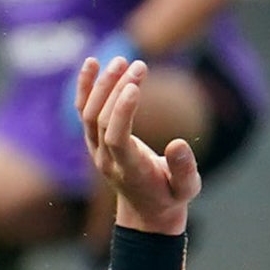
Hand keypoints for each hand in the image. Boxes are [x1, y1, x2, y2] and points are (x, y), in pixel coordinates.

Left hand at [77, 56, 197, 234]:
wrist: (145, 210)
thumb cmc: (170, 196)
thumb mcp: (187, 189)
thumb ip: (184, 169)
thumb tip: (178, 143)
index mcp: (128, 170)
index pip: (116, 138)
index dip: (121, 112)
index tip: (133, 86)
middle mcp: (105, 158)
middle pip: (101, 121)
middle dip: (117, 91)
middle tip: (139, 65)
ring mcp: (95, 149)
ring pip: (88, 114)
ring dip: (102, 85)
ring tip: (121, 60)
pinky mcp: (93, 139)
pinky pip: (83, 111)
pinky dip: (85, 88)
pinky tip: (91, 63)